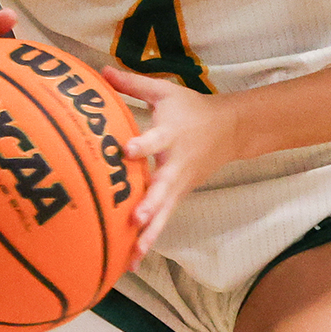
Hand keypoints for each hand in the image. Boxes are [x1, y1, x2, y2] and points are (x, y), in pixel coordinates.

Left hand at [100, 67, 213, 256]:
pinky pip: (163, 220)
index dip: (141, 145)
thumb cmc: (191, 109)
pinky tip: (132, 261)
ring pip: (164, 212)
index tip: (126, 150)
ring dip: (149, 233)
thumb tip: (99, 70)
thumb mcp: (164, 91)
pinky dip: (149, 240)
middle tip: (135, 217)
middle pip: (163, 187)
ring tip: (134, 253)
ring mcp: (179, 185)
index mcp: (171, 134)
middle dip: (150, 203)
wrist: (231, 130)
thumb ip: (132, 84)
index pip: (155, 139)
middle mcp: (175, 164)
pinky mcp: (179, 197)